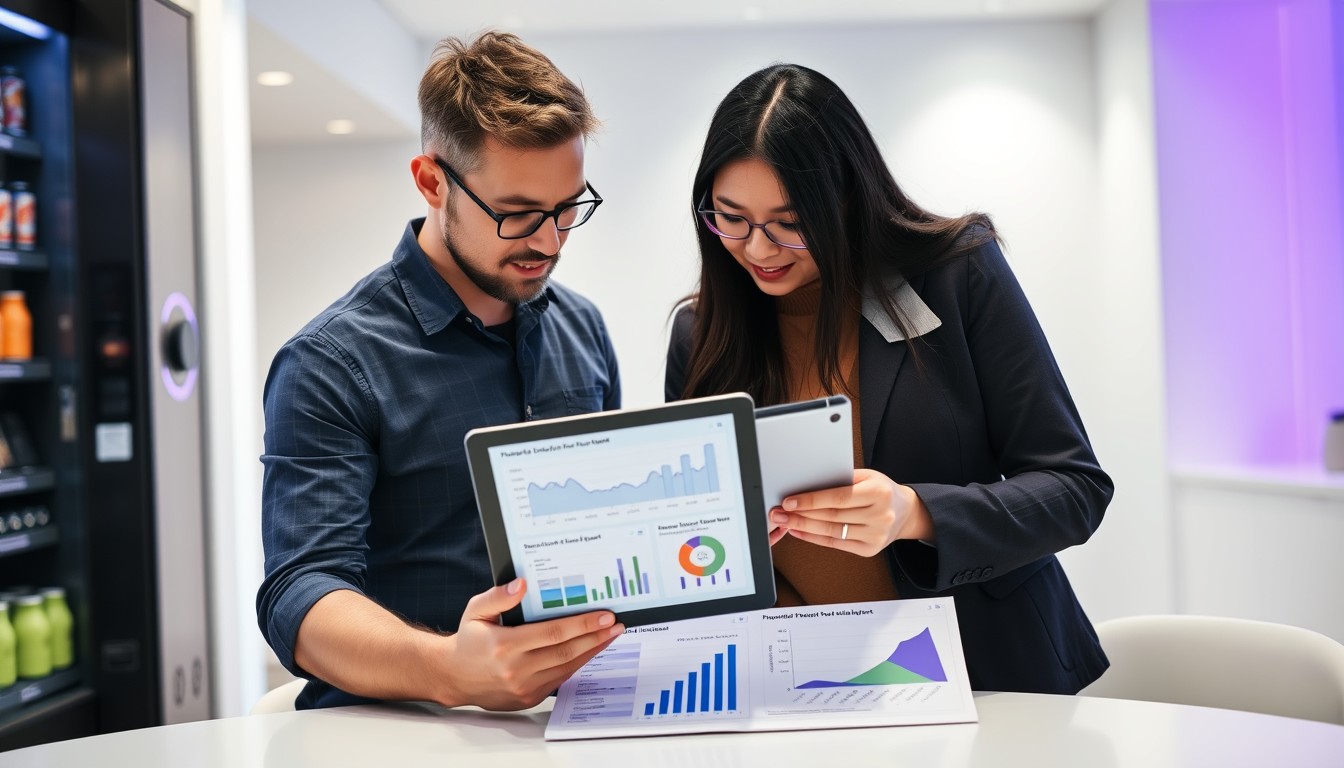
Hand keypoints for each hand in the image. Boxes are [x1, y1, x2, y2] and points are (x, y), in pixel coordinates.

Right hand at [441, 578, 624, 709]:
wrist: (454, 676)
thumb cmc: (468, 640)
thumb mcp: (476, 610)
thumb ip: (499, 596)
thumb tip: (523, 584)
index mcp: (505, 645)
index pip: (554, 632)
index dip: (583, 624)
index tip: (605, 615)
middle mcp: (516, 669)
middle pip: (566, 651)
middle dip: (596, 637)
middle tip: (617, 625)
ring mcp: (524, 687)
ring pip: (567, 667)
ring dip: (592, 651)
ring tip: (610, 636)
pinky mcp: (528, 697)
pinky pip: (560, 679)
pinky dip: (577, 664)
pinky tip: (589, 651)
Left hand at [768, 469, 933, 556]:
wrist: (905, 512)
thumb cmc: (880, 490)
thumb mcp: (866, 476)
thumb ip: (841, 480)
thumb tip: (805, 483)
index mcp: (879, 493)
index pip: (838, 497)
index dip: (811, 500)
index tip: (789, 501)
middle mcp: (880, 515)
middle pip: (832, 516)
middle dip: (801, 514)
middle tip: (779, 512)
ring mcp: (876, 535)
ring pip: (832, 531)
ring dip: (804, 527)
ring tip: (785, 521)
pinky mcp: (869, 549)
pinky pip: (836, 543)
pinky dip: (814, 538)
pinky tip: (799, 531)